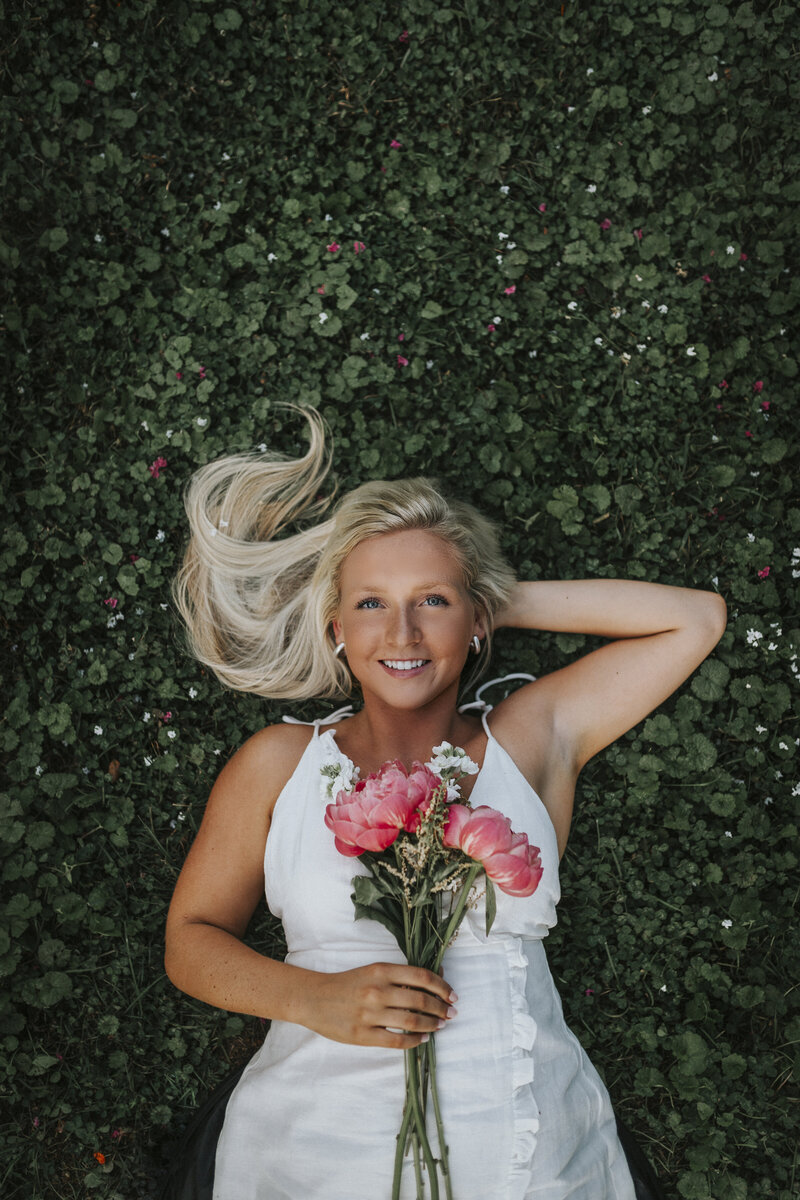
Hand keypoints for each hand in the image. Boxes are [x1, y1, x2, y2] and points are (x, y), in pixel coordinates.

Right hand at [300, 962, 457, 1049]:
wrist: (313, 998)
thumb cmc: (347, 983)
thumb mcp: (372, 971)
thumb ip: (398, 977)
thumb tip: (433, 982)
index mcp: (381, 970)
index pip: (420, 976)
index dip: (441, 986)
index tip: (452, 994)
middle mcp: (377, 990)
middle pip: (420, 1000)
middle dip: (441, 1008)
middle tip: (452, 1013)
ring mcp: (369, 1014)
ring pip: (412, 1021)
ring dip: (432, 1024)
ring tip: (441, 1025)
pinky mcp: (362, 1035)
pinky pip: (397, 1041)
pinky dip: (415, 1041)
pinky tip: (424, 1039)